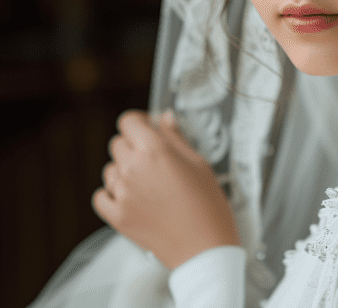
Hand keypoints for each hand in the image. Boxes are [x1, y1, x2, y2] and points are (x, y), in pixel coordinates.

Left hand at [93, 109, 239, 269]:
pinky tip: (131, 196)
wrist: (203, 247)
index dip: (139, 122)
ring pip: (110, 169)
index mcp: (154, 150)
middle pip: (118, 143)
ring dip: (124, 169)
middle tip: (153, 157)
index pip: (128, 121)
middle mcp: (132, 168)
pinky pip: (101, 196)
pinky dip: (112, 194)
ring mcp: (121, 194)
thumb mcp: (198, 162)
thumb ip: (176, 137)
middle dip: (134, 144)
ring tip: (147, 181)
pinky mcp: (116, 217)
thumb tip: (164, 119)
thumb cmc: (207, 204)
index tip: (147, 127)